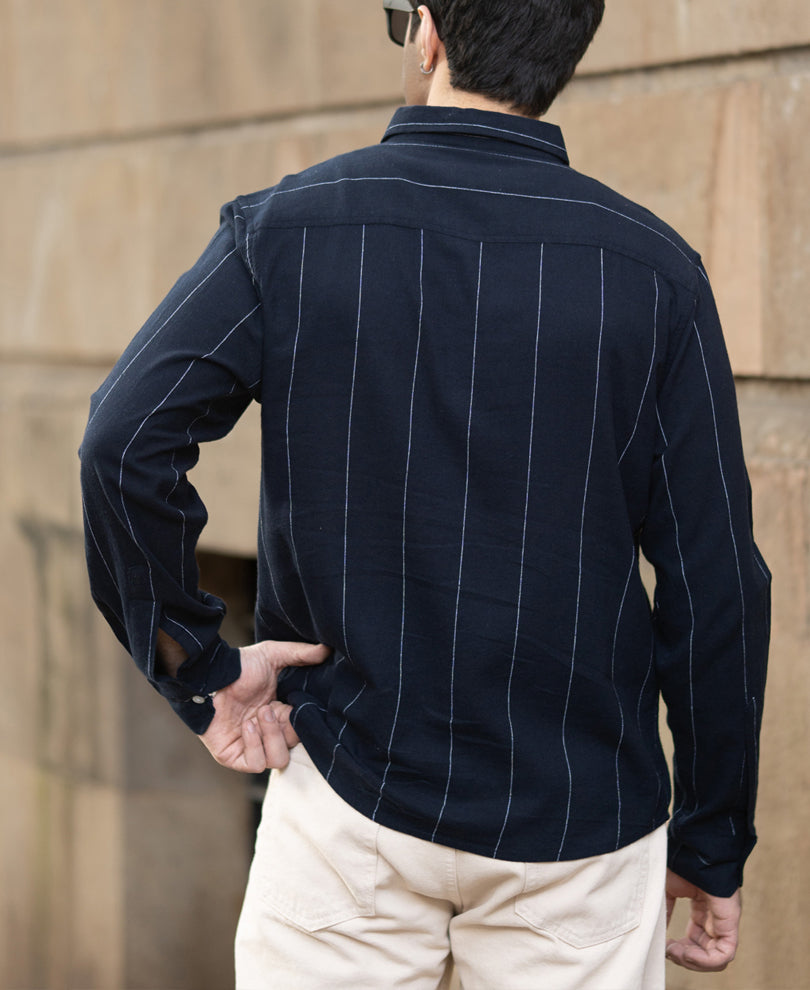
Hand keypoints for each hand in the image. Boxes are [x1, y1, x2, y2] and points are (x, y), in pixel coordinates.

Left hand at [200, 640, 329, 772]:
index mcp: (280, 715)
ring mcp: (251, 747)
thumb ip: (301, 654)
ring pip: (277, 760)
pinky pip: (254, 764)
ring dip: (271, 738)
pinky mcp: (234, 757)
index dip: (303, 722)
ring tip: (259, 715)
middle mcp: (268, 733)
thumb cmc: (239, 666)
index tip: (297, 706)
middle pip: (293, 747)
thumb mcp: (273, 655)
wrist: (209, 677)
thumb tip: (327, 648)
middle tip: (270, 708)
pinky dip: (254, 746)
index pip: (302, 730)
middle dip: (284, 729)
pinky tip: (246, 726)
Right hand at [665, 869, 741, 971]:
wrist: (692, 849)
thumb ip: (664, 911)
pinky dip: (705, 961)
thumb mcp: (666, 889)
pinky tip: (684, 953)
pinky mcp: (730, 923)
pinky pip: (724, 954)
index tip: (663, 945)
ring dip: (692, 962)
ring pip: (716, 958)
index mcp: (702, 908)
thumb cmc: (680, 863)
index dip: (680, 948)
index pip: (696, 939)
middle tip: (667, 952)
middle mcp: (715, 917)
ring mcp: (724, 921)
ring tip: (674, 952)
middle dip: (684, 957)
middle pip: (705, 951)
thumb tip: (657, 932)